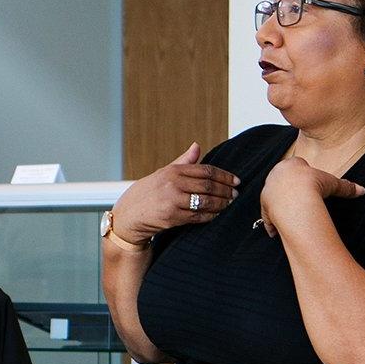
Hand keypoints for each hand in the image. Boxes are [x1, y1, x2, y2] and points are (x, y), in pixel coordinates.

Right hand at [107, 144, 238, 246]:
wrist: (128, 216)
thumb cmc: (147, 193)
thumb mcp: (163, 174)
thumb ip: (183, 162)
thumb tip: (197, 146)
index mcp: (173, 171)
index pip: (205, 170)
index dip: (224, 175)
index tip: (236, 181)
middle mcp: (173, 184)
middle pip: (208, 185)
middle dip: (225, 190)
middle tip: (236, 194)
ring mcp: (172, 201)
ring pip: (205, 201)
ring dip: (221, 203)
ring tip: (229, 204)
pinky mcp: (172, 217)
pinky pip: (198, 216)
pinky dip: (210, 215)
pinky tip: (217, 214)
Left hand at [255, 156, 363, 239]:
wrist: (298, 200)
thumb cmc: (315, 187)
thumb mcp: (332, 184)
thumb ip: (346, 187)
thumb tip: (362, 190)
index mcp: (290, 165)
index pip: (296, 165)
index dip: (303, 175)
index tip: (310, 183)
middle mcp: (275, 175)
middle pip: (281, 180)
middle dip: (288, 189)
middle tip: (300, 199)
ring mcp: (268, 191)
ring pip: (273, 198)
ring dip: (279, 206)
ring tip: (289, 215)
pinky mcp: (264, 206)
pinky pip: (267, 215)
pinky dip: (272, 223)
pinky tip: (277, 230)